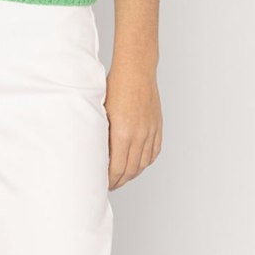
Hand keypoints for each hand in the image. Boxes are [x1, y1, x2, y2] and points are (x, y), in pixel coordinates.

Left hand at [105, 66, 161, 189]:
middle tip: (110, 184)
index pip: (117, 167)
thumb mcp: (102, 110)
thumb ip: (102, 133)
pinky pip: (154, 152)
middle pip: (131, 169)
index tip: (103, 182)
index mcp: (122, 132)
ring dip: (133, 173)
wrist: (136, 70)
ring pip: (143, 163)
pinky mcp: (157, 127)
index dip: (110, 179)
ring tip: (122, 177)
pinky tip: (138, 164)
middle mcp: (139, 135)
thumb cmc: (115, 85)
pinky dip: (145, 162)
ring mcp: (150, 132)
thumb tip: (96, 152)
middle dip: (120, 180)